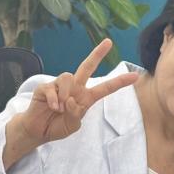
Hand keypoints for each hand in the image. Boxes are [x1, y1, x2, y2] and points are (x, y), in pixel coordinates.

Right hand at [5, 39, 134, 154]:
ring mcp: (59, 86)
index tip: (135, 76)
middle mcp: (74, 88)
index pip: (105, 88)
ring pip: (68, 77)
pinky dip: (54, 100)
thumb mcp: (72, 125)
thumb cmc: (57, 127)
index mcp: (85, 98)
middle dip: (97, 54)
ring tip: (60, 109)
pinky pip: (53, 88)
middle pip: (87, 67)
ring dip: (65, 95)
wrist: (38, 131)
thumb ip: (76, 114)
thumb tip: (72, 100)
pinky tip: (52, 107)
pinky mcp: (45, 87)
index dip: (119, 82)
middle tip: (108, 42)